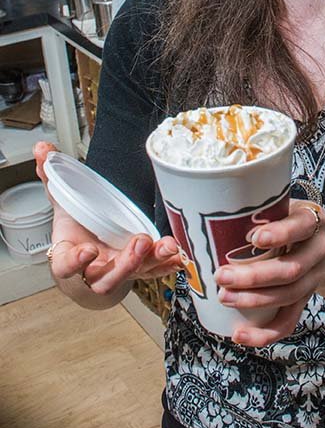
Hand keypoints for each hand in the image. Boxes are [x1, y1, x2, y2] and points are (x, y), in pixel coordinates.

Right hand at [34, 141, 181, 296]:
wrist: (84, 256)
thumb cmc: (73, 232)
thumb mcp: (62, 204)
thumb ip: (52, 177)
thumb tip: (43, 150)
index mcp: (69, 258)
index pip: (66, 266)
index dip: (75, 262)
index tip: (88, 250)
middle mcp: (94, 271)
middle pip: (107, 278)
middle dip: (125, 262)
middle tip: (139, 241)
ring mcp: (117, 273)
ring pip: (133, 275)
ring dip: (151, 261)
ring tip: (165, 246)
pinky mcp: (137, 271)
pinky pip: (152, 272)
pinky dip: (166, 266)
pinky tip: (178, 256)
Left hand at [213, 199, 324, 346]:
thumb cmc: (295, 221)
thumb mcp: (287, 205)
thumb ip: (261, 208)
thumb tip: (208, 210)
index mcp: (312, 220)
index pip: (300, 227)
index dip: (280, 234)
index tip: (254, 238)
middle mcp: (318, 250)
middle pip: (291, 269)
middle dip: (254, 276)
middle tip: (222, 275)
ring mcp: (314, 278)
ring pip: (288, 295)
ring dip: (254, 300)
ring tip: (225, 297)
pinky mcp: (306, 300)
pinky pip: (289, 321)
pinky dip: (265, 333)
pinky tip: (240, 334)